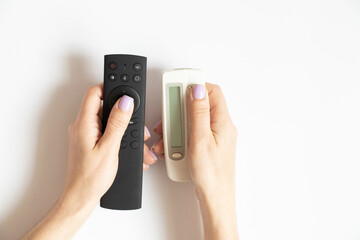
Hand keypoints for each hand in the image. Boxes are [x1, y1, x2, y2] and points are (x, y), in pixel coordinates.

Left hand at [64, 84, 156, 202]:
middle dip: (123, 113)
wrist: (81, 197)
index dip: (110, 87)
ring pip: (107, 121)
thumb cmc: (90, 178)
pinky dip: (117, 137)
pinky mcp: (89, 142)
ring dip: (123, 128)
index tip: (124, 91)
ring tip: (132, 141)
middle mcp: (82, 126)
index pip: (94, 93)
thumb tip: (125, 102)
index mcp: (84, 123)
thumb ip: (117, 122)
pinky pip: (105, 132)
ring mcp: (85, 134)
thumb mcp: (109, 148)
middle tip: (133, 123)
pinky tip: (124, 147)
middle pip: (104, 106)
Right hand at [152, 83, 237, 239]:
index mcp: (223, 122)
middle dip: (180, 110)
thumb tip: (197, 89)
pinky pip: (193, 133)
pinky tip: (173, 146)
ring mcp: (215, 136)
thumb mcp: (200, 140)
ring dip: (177, 126)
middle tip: (168, 115)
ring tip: (167, 137)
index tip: (179, 85)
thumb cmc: (211, 174)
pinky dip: (181, 136)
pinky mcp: (208, 145)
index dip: (195, 85)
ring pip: (193, 120)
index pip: (212, 91)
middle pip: (199, 105)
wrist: (215, 198)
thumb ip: (198, 113)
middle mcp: (221, 127)